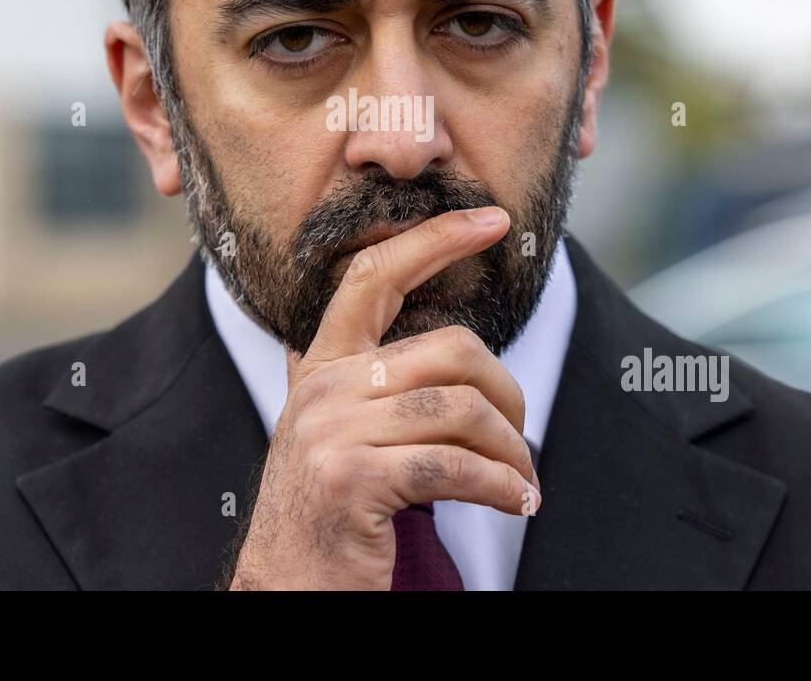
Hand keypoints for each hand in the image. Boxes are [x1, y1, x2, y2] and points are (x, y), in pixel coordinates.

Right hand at [227, 206, 540, 589]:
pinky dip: (501, 486)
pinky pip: (455, 465)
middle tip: (522, 437)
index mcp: (321, 366)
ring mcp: (331, 431)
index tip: (491, 219)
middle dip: (507, 394)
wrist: (287, 590)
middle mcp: (321, 388)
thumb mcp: (337, 432)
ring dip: (511, 451)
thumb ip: (369, 382)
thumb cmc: (331, 515)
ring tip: (523, 482)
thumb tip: (451, 351)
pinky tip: (516, 502)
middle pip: (450, 349)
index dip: (433, 238)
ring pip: (462, 408)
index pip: (374, 275)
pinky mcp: (353, 479)